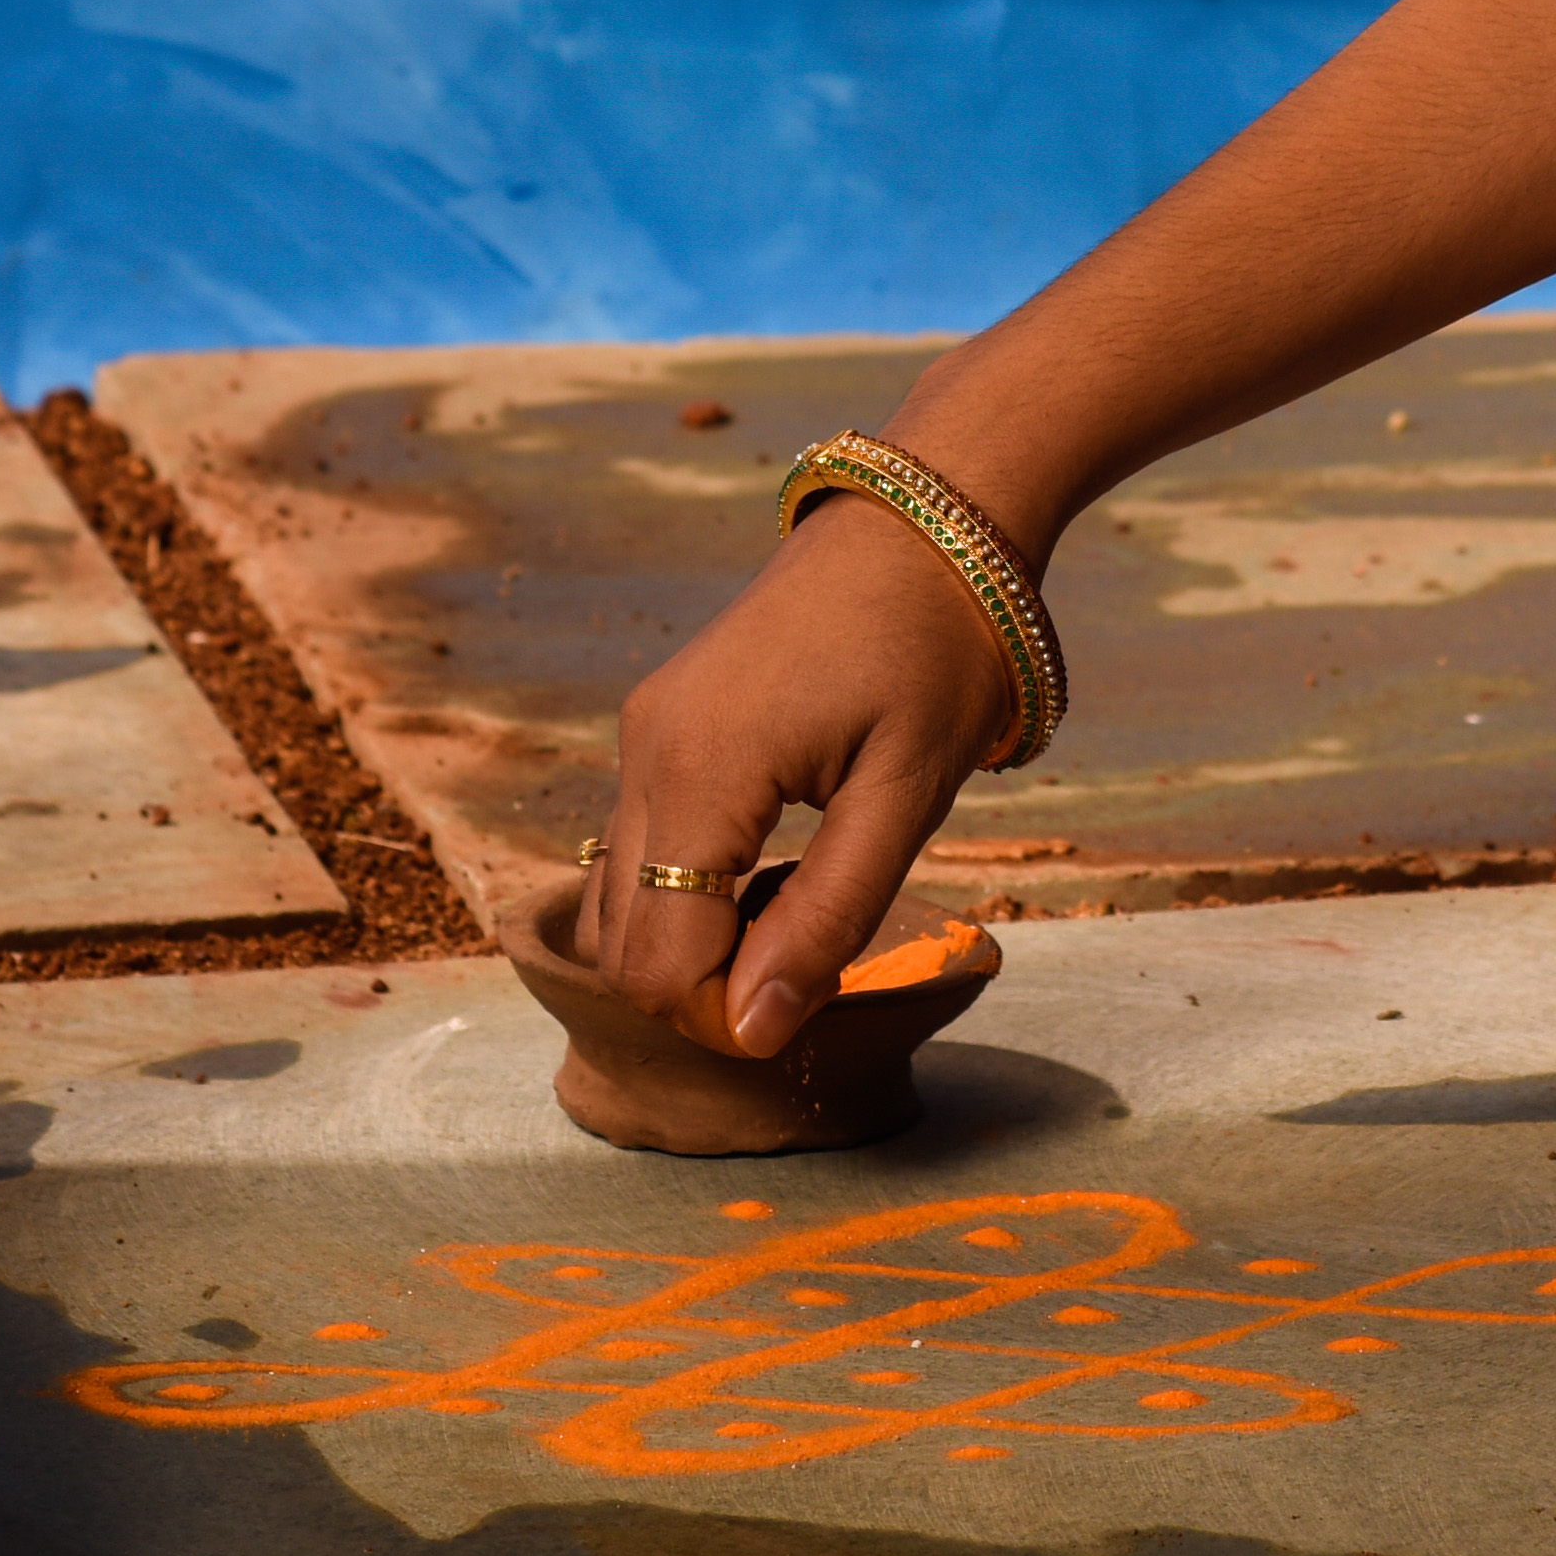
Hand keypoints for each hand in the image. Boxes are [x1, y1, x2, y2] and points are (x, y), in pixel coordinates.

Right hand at [569, 477, 1033, 1050]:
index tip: (814, 1003)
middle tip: (810, 966)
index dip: (726, 1016)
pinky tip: (771, 870)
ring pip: (617, 900)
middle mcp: (647, 750)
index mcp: (702, 769)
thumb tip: (754, 1032)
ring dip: (693, 941)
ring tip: (796, 912)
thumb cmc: (937, 652)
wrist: (922, 523)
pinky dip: (686, 891)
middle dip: (704, 988)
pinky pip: (639, 846)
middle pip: (620, 945)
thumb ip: (828, 917)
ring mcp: (643, 732)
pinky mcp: (657, 723)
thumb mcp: (906, 795)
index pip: (658, 964)